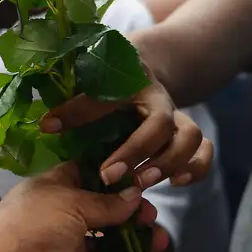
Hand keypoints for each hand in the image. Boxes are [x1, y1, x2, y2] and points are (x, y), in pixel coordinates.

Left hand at [0, 163, 161, 251]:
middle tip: (151, 216)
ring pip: (109, 248)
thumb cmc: (35, 225)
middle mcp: (62, 219)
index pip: (86, 175)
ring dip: (135, 245)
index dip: (112, 176)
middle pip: (104, 214)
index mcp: (54, 190)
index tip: (139, 177)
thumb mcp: (71, 201)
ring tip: (159, 241)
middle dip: (130, 214)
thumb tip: (134, 195)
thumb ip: (106, 202)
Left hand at [40, 71, 213, 190]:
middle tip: (109, 176)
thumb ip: (73, 101)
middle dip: (136, 152)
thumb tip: (46, 125)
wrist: (144, 67)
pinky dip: (196, 167)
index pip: (105, 94)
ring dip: (168, 163)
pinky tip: (175, 182)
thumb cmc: (109, 78)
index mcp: (129, 78)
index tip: (53, 126)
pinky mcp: (187, 132)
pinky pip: (205, 150)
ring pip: (190, 137)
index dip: (81, 111)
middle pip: (161, 123)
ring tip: (141, 183)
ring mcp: (178, 115)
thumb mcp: (89, 79)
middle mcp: (158, 97)